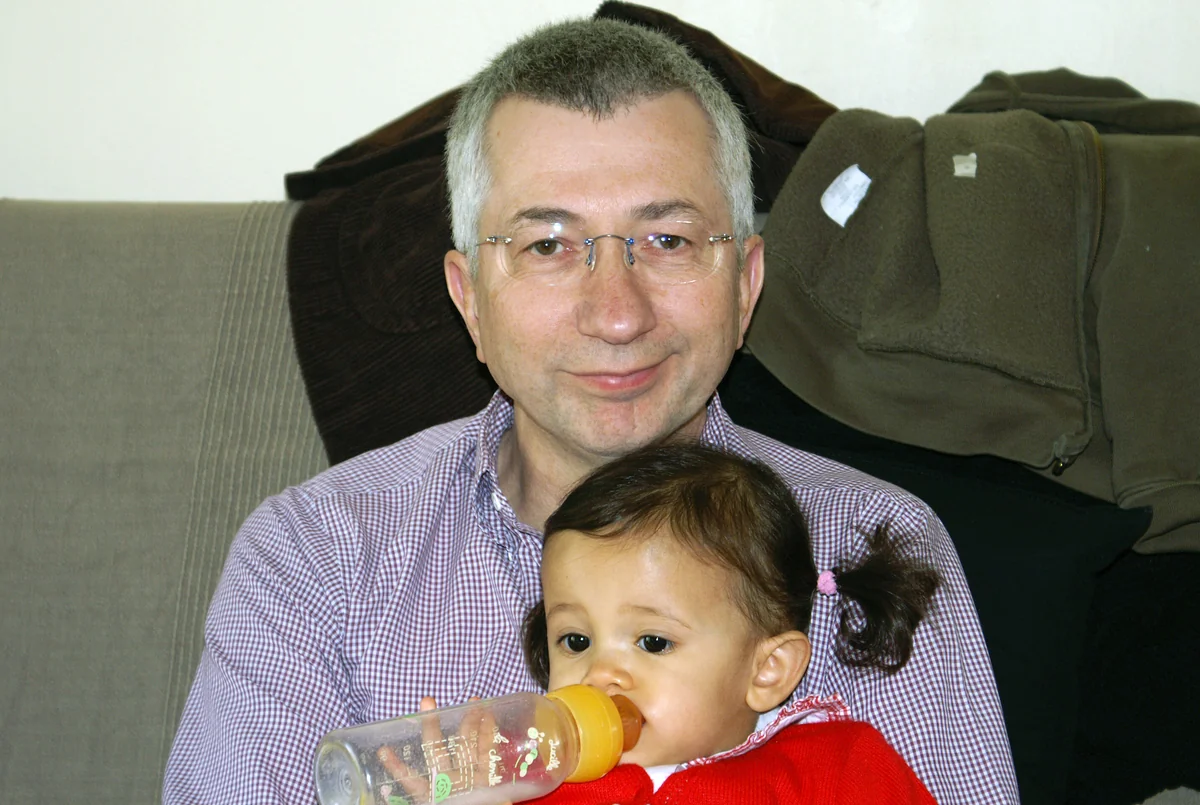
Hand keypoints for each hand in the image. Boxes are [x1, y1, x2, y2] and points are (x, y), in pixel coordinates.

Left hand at [374, 697, 511, 804]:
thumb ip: (430, 796)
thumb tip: (419, 781)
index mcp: (432, 795)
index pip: (411, 780)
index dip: (397, 766)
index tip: (383, 751)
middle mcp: (448, 782)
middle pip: (437, 750)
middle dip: (431, 726)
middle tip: (427, 701)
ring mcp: (468, 778)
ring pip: (466, 745)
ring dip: (468, 722)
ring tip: (471, 700)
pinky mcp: (488, 777)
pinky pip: (487, 752)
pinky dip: (488, 733)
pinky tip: (488, 714)